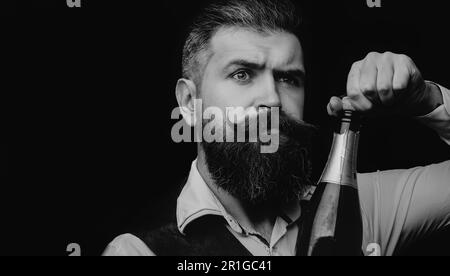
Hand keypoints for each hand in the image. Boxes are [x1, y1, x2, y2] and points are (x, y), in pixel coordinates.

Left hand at [327, 52, 442, 116]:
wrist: (408, 98)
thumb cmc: (382, 99)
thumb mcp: (360, 106)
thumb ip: (341, 108)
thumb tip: (333, 103)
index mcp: (356, 68)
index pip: (352, 92)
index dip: (362, 105)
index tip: (368, 107)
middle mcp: (370, 59)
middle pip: (367, 89)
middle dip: (375, 102)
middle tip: (381, 101)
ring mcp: (387, 57)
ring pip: (384, 88)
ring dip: (388, 99)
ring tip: (390, 96)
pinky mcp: (404, 61)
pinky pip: (399, 85)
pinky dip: (400, 94)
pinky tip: (400, 91)